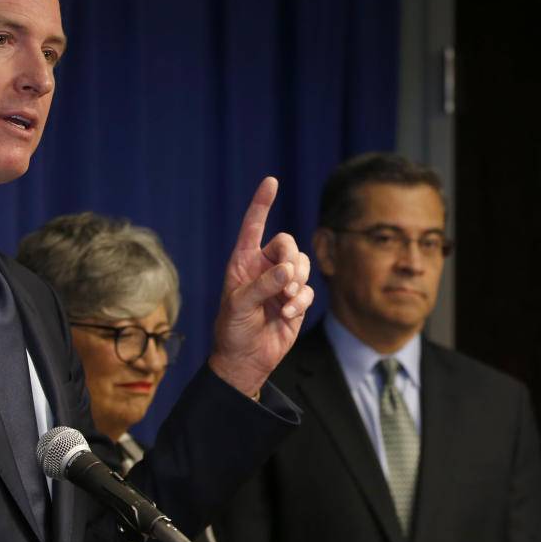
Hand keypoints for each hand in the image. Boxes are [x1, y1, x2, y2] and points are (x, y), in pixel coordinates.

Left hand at [208, 177, 313, 396]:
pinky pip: (308, 290)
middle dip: (290, 259)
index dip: (262, 204)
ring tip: (285, 301)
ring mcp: (281, 284)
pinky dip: (301, 301)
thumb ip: (262, 285)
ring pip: (302, 265)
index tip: (271, 182)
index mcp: (243, 262)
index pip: (253, 226)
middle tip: (285, 281)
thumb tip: (286, 271)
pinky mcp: (296, 300)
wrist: (246, 360)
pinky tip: (287, 314)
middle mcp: (263, 268)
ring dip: (297, 282)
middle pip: (287, 244)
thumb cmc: (232, 330)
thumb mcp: (239, 306)